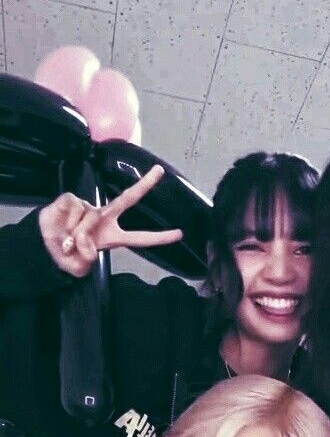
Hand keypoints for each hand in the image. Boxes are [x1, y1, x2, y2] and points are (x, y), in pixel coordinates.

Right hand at [38, 165, 183, 277]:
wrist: (43, 244)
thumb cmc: (66, 254)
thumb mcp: (79, 265)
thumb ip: (86, 258)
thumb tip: (88, 243)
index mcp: (112, 236)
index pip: (139, 238)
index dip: (159, 237)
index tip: (180, 234)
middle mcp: (104, 218)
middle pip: (128, 199)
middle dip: (145, 184)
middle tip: (160, 170)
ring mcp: (88, 207)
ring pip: (90, 218)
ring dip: (78, 234)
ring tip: (68, 242)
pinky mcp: (72, 200)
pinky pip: (76, 209)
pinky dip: (69, 223)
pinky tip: (63, 229)